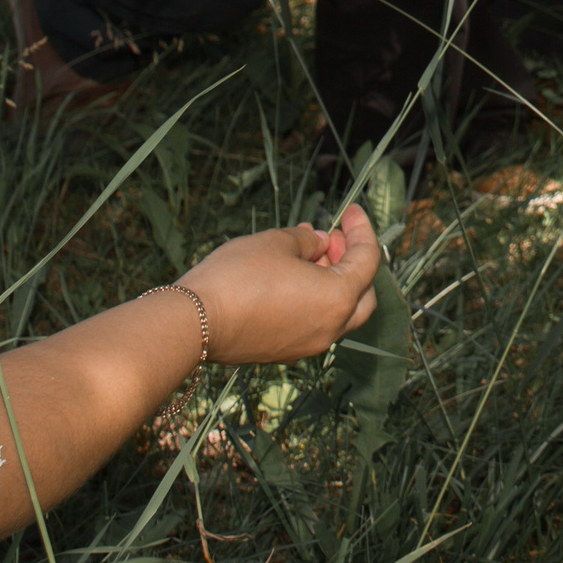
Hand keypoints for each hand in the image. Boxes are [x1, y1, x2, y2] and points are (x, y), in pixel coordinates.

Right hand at [181, 206, 381, 365]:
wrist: (195, 322)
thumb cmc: (238, 276)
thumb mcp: (277, 243)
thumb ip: (307, 240)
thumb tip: (318, 243)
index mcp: (338, 299)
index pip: (367, 261)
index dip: (362, 230)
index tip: (350, 211)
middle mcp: (331, 328)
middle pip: (362, 294)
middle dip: (353, 262)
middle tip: (332, 238)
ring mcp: (309, 344)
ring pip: (338, 311)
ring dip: (332, 280)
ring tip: (307, 252)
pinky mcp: (286, 350)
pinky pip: (314, 322)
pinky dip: (314, 298)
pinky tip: (291, 276)